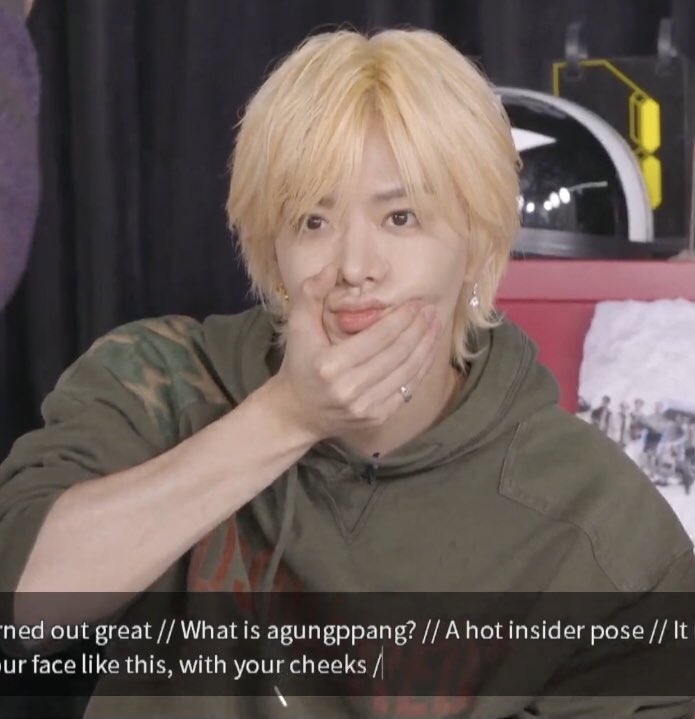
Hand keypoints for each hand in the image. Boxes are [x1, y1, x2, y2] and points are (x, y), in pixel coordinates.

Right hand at [268, 265, 442, 440]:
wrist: (297, 411)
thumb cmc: (299, 363)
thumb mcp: (297, 326)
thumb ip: (311, 294)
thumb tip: (332, 268)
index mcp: (331, 365)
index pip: (378, 337)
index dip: (402, 318)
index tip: (416, 302)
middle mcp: (349, 389)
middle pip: (397, 353)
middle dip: (420, 329)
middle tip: (432, 309)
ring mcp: (365, 407)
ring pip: (407, 372)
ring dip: (426, 347)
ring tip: (436, 326)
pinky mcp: (376, 417)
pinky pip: (407, 389)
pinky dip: (421, 368)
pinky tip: (428, 351)